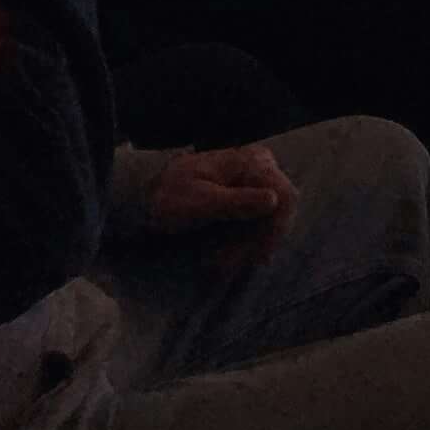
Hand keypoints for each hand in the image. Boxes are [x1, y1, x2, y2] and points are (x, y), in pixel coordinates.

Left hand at [145, 144, 294, 260]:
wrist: (145, 196)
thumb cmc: (168, 196)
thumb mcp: (198, 201)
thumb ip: (236, 201)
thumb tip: (274, 200)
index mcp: (251, 163)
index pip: (284, 196)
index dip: (276, 229)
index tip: (258, 257)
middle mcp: (261, 167)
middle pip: (280, 210)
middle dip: (258, 242)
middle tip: (229, 265)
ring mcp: (256, 181)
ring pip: (270, 220)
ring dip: (249, 246)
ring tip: (222, 264)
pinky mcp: (249, 196)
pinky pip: (258, 222)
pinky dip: (243, 242)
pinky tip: (225, 255)